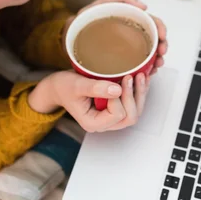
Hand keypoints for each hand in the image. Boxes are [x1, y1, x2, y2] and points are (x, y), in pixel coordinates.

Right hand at [29, 70, 150, 131]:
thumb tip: (117, 90)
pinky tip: (142, 78)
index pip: (117, 114)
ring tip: (141, 76)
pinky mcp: (115, 108)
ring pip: (134, 112)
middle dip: (133, 96)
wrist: (59, 87)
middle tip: (132, 77)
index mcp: (93, 122)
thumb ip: (95, 88)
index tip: (117, 81)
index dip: (120, 98)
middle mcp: (104, 123)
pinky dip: (138, 92)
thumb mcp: (77, 85)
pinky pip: (133, 104)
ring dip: (139, 94)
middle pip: (130, 117)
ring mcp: (111, 117)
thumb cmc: (64, 87)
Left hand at [63, 0, 167, 74]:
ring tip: (156, 66)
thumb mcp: (101, 4)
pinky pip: (138, 65)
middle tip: (161, 56)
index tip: (162, 37)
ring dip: (157, 60)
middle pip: (155, 39)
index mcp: (130, 19)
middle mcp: (132, 33)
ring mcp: (128, 47)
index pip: (153, 22)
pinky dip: (146, 68)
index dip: (161, 29)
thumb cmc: (83, 20)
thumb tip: (143, 5)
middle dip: (162, 47)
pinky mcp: (122, 61)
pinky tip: (147, 72)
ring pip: (150, 53)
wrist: (68, 38)